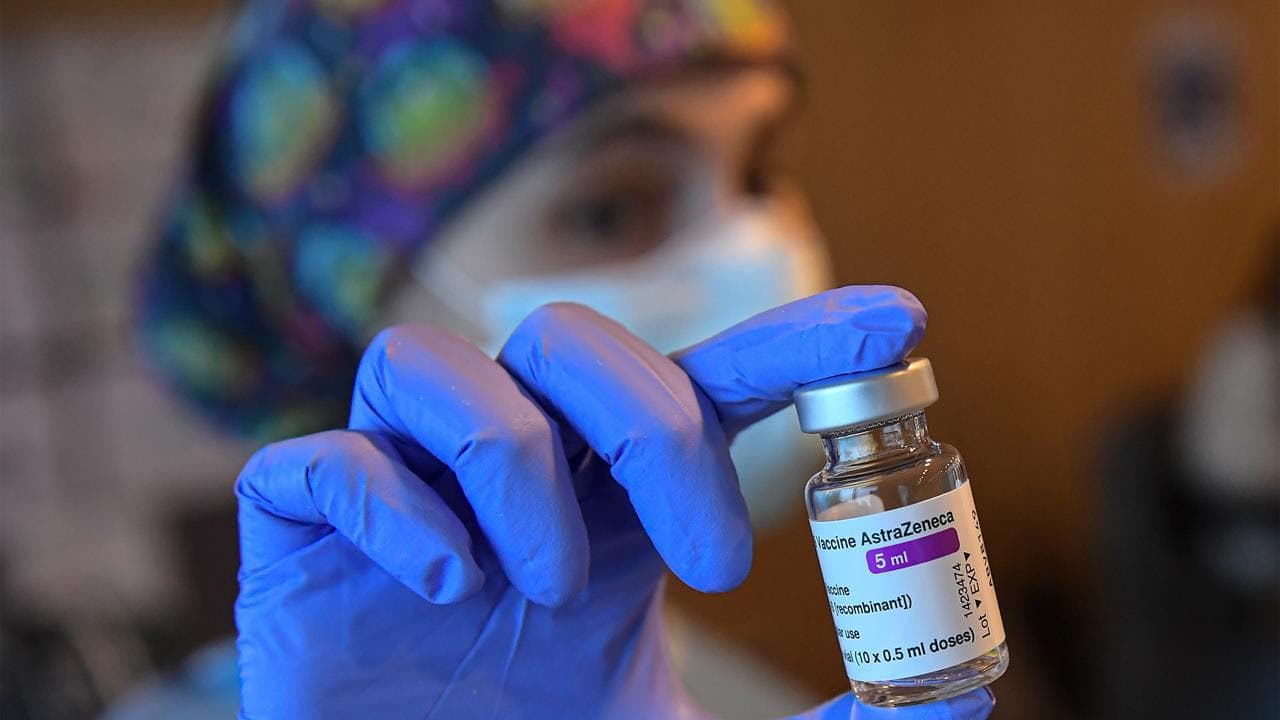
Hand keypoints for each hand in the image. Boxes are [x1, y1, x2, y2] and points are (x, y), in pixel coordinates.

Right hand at [235, 286, 991, 718]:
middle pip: (566, 337)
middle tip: (711, 562)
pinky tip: (440, 589)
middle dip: (650, 421)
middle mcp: (506, 470)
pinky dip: (389, 505)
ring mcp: (400, 491)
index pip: (700, 383)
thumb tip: (956, 702)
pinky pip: (321, 460)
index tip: (900, 323)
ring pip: (431, 365)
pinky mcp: (301, 534)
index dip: (794, 340)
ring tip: (545, 588)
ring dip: (512, 461)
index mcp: (604, 502)